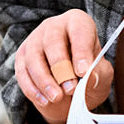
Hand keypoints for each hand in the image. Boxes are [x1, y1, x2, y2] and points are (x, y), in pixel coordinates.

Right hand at [12, 9, 113, 123]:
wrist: (71, 87)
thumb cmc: (88, 72)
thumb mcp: (102, 74)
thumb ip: (99, 74)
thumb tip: (89, 77)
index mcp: (78, 22)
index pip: (79, 31)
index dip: (81, 51)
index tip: (83, 72)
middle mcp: (54, 26)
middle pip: (52, 42)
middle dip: (61, 68)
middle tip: (70, 89)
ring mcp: (34, 40)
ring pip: (33, 57)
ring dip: (44, 80)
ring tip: (57, 97)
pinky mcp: (22, 57)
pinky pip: (22, 72)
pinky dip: (32, 89)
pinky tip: (44, 101)